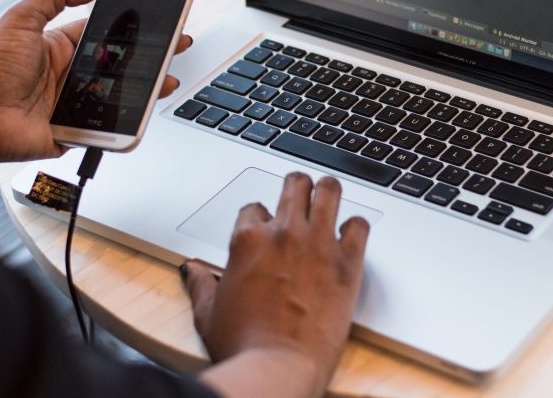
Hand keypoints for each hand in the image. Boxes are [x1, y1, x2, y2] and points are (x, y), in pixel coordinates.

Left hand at [0, 0, 191, 163]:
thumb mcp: (20, 18)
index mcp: (59, 45)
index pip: (105, 31)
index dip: (131, 25)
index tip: (155, 18)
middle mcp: (70, 73)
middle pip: (120, 62)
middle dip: (150, 55)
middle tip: (176, 45)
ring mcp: (75, 102)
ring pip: (121, 93)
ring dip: (147, 86)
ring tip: (168, 79)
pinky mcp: (77, 129)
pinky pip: (109, 124)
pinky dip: (128, 120)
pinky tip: (146, 108)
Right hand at [185, 173, 369, 397]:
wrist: (277, 367)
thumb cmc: (243, 345)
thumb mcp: (208, 313)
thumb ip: (201, 284)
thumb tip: (192, 269)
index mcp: (248, 240)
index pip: (255, 208)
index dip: (260, 218)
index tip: (265, 229)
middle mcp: (284, 233)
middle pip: (295, 185)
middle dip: (296, 187)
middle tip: (300, 196)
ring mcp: (318, 244)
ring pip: (329, 191)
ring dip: (328, 192)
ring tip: (328, 198)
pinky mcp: (347, 263)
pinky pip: (360, 225)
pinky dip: (356, 226)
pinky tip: (350, 236)